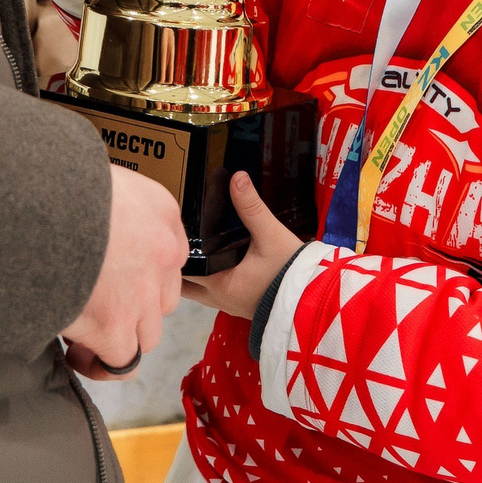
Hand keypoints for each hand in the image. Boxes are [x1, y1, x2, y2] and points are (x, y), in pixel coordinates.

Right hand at [59, 164, 188, 379]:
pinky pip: (122, 362)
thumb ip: (108, 204)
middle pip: (161, 297)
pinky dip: (101, 363)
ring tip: (82, 332)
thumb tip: (89, 225)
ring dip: (119, 335)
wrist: (29, 201)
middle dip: (132, 307)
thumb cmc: (50, 184)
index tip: (110, 279)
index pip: (165, 255)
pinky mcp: (115, 325)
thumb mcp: (94, 178)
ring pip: (147, 332)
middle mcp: (162, 253)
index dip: (138, 274)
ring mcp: (143, 292)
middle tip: (94, 305)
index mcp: (160, 211)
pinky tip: (75, 354)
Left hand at [181, 173, 307, 318]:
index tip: (166, 233)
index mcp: (218, 284)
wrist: (315, 302)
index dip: (169, 252)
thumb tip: (237, 177)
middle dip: (175, 264)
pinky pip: (214, 292)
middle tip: (173, 239)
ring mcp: (229, 304)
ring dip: (193, 272)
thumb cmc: (290, 274)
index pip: (180, 270)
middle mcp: (218, 298)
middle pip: (183, 285)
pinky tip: (215, 258)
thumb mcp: (271, 236)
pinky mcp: (241, 305)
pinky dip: (209, 277)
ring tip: (191, 245)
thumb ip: (252, 207)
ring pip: (197, 290)